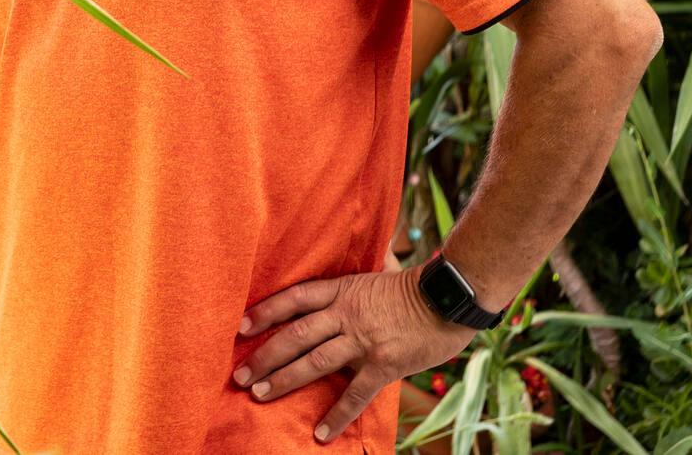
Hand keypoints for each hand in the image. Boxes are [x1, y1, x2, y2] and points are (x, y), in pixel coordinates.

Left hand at [234, 266, 474, 442]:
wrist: (451, 300)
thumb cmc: (415, 287)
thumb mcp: (378, 274)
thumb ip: (355, 279)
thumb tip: (350, 259)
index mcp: (342, 291)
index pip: (294, 299)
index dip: (265, 312)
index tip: (239, 327)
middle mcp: (346, 314)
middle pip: (295, 335)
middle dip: (264, 356)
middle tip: (240, 375)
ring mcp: (364, 340)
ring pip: (315, 362)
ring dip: (285, 380)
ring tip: (260, 395)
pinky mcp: (384, 364)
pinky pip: (356, 393)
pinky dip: (337, 414)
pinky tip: (321, 432)